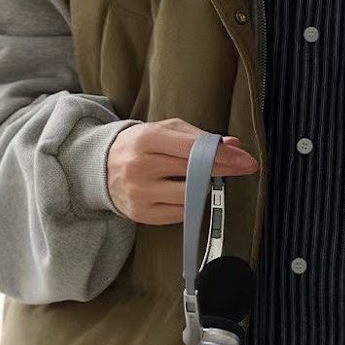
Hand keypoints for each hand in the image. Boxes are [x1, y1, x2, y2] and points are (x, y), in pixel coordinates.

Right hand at [106, 117, 259, 224]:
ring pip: (189, 196)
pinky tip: (188, 193)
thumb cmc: (139, 146)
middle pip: (194, 173)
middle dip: (223, 170)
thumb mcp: (164, 130)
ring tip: (206, 178)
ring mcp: (139, 193)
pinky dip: (190, 204)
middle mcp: (140, 167)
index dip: (222, 155)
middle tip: (243, 167)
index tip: (245, 160)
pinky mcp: (141, 214)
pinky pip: (179, 213)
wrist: (99, 167)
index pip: (193, 149)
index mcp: (147, 140)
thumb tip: (232, 145)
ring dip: (205, 188)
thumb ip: (198, 136)